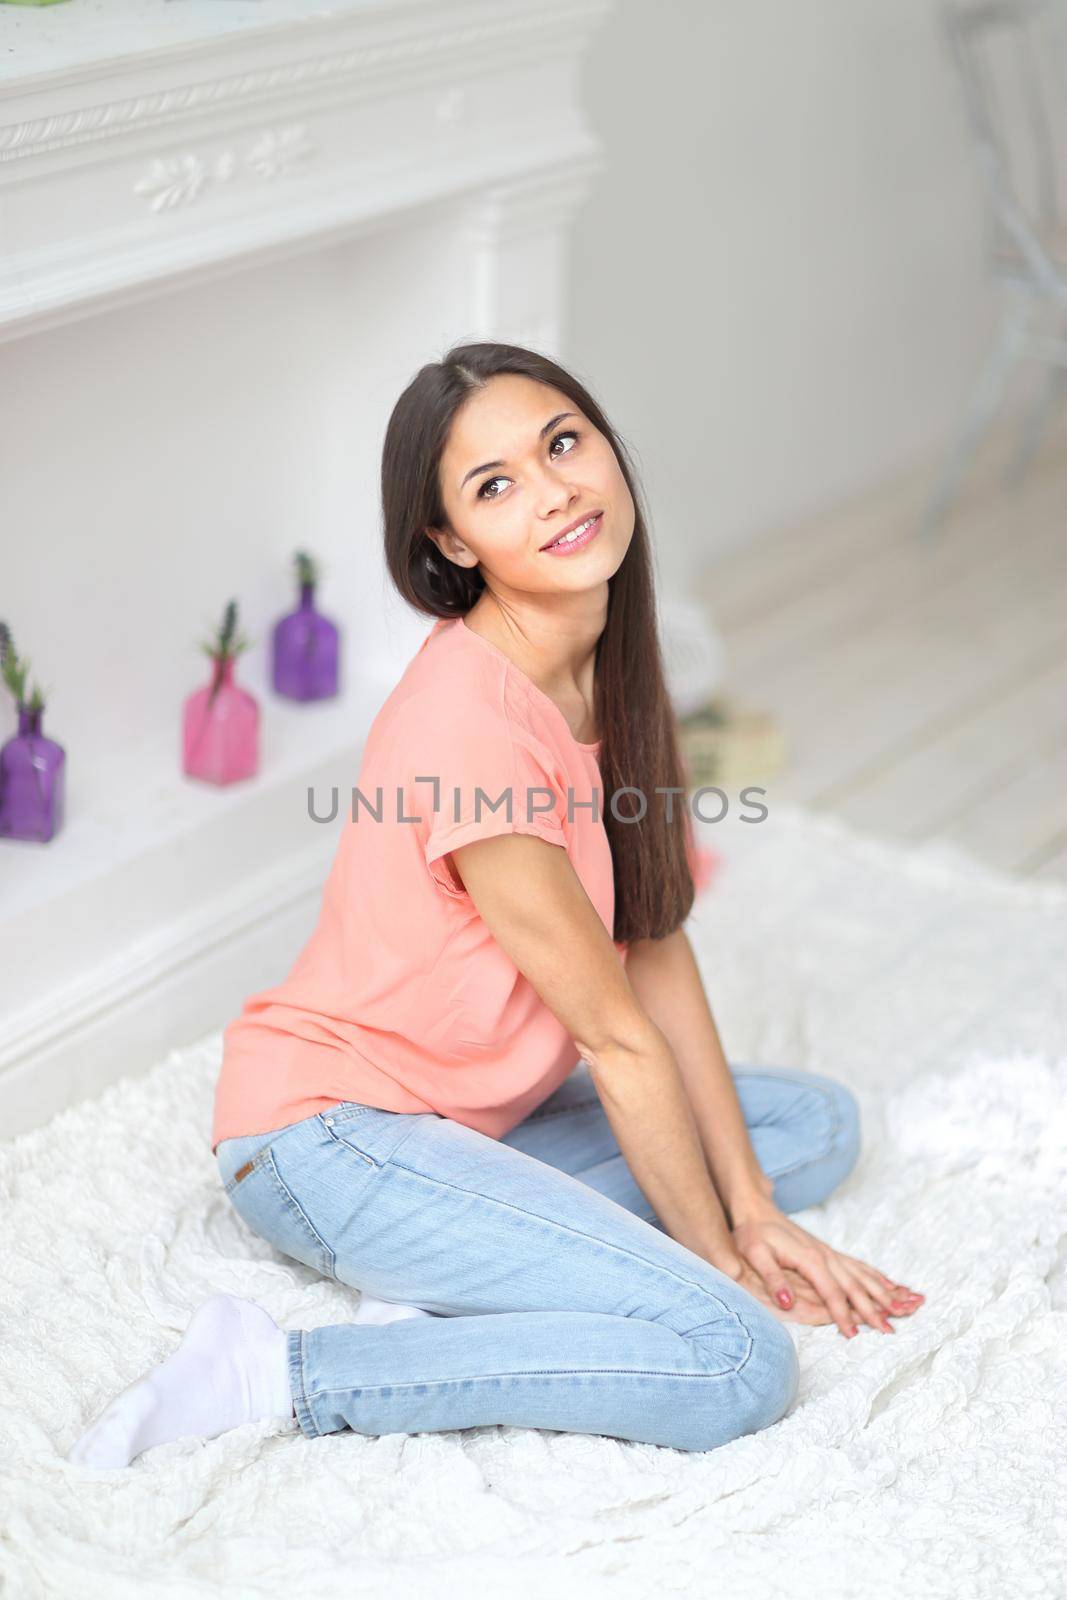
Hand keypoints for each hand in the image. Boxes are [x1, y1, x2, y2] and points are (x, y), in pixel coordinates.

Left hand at [723, 1197, 925, 1338]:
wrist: (757, 1209)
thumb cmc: (753, 1233)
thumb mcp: (754, 1254)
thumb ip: (771, 1277)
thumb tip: (786, 1302)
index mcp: (810, 1259)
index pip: (831, 1293)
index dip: (842, 1315)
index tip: (854, 1335)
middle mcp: (826, 1256)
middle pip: (855, 1287)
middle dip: (875, 1309)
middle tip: (892, 1331)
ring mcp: (831, 1254)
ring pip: (865, 1276)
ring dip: (887, 1293)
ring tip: (910, 1306)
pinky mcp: (831, 1253)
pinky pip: (861, 1267)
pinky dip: (879, 1278)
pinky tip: (894, 1286)